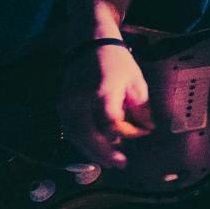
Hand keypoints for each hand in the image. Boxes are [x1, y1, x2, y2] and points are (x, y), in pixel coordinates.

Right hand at [58, 42, 154, 168]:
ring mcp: (67, 104)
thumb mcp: (136, 82)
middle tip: (121, 164)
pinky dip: (84, 143)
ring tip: (110, 161)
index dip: (127, 133)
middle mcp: (80, 99)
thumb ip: (141, 107)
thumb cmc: (116, 62)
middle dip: (105, 153)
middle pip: (89, 135)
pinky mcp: (62, 107)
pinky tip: (97, 150)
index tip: (142, 132)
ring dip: (93, 152)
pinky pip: (71, 131)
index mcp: (102, 91)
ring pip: (77, 137)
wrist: (88, 44)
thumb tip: (147, 129)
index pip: (111, 122)